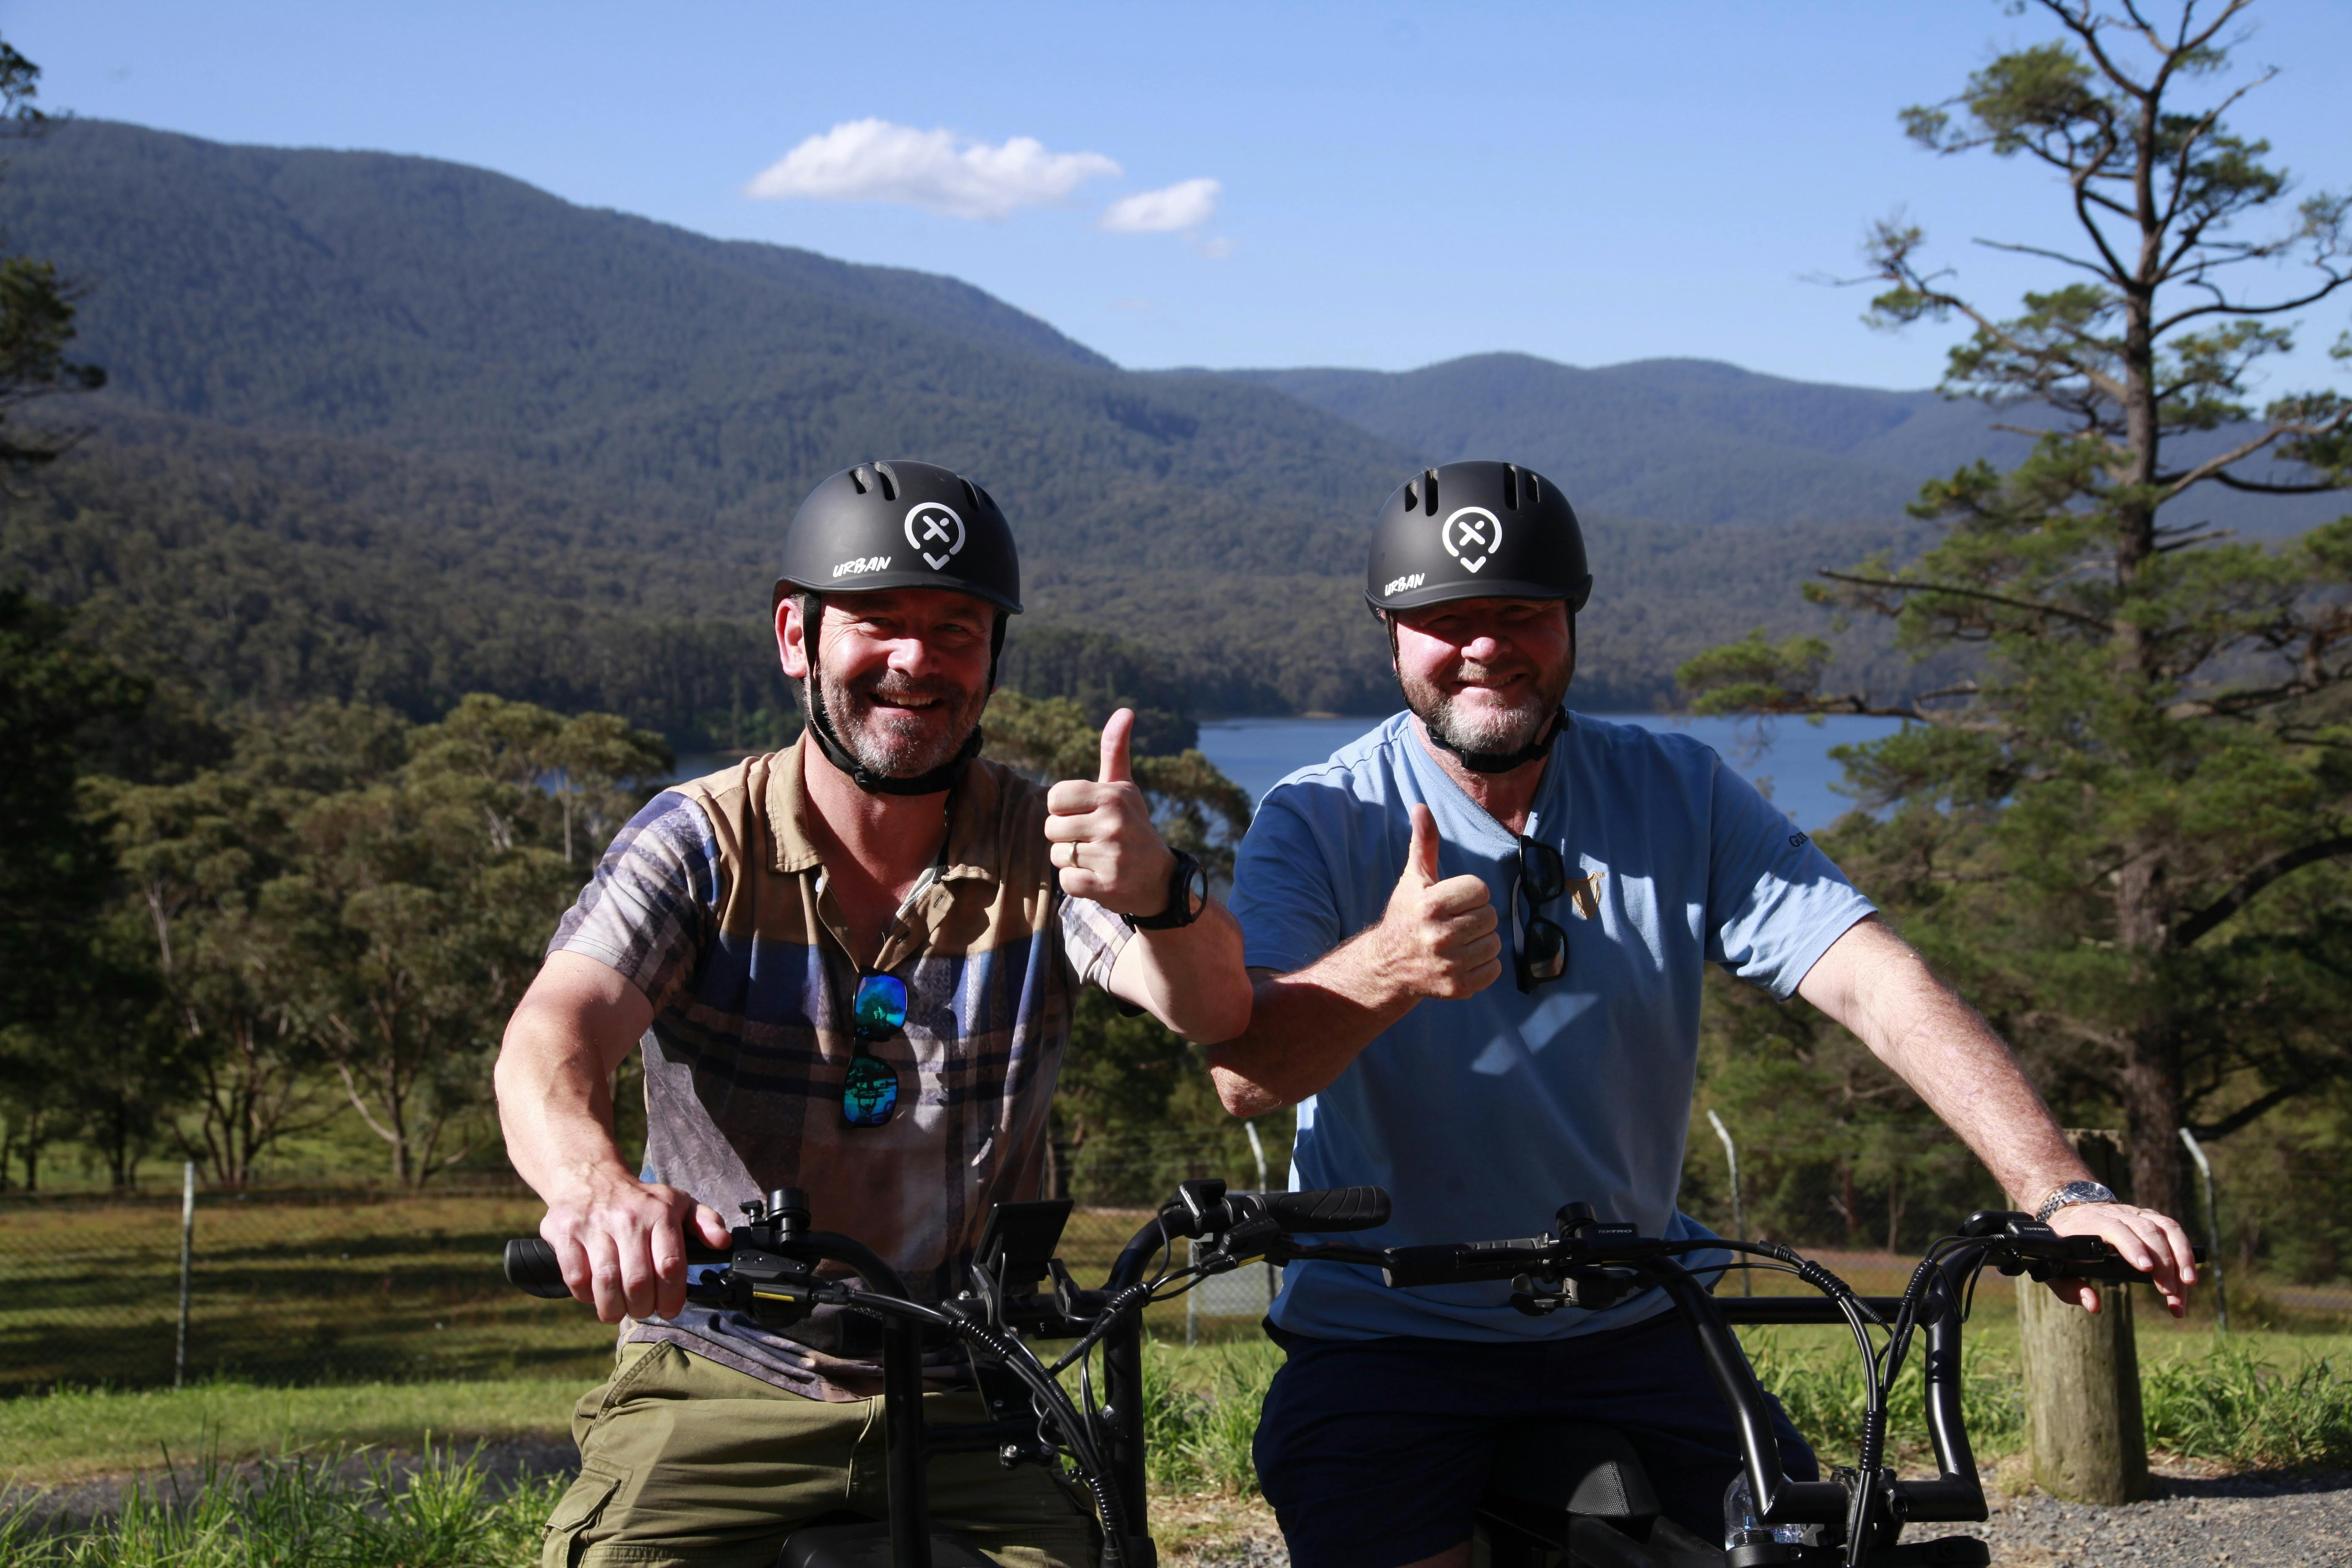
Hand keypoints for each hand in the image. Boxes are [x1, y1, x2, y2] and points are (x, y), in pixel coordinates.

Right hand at [538, 1166, 731, 1323]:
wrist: (590, 1177)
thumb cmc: (640, 1200)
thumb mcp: (679, 1203)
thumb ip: (705, 1222)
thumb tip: (722, 1243)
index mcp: (660, 1212)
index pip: (670, 1265)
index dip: (671, 1297)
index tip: (669, 1310)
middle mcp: (628, 1217)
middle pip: (638, 1281)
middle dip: (643, 1307)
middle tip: (642, 1310)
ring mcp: (594, 1224)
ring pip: (606, 1282)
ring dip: (614, 1308)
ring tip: (619, 1310)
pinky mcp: (564, 1232)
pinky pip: (576, 1277)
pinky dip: (586, 1295)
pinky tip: (594, 1294)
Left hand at [1045, 708, 1176, 916]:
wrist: (1160, 880)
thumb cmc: (1133, 828)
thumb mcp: (1124, 789)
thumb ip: (1115, 751)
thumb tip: (1125, 710)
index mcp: (1112, 796)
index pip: (1055, 797)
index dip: (1064, 809)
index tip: (1085, 815)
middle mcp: (1113, 823)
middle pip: (1051, 827)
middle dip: (1066, 836)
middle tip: (1093, 840)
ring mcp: (1111, 856)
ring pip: (1057, 855)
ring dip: (1071, 860)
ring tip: (1097, 858)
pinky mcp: (1106, 886)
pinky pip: (1066, 881)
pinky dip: (1078, 882)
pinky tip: (1098, 877)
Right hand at [1377, 803, 1501, 1000]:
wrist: (1389, 965)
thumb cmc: (1407, 915)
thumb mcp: (1414, 878)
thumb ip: (1424, 843)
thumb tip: (1421, 806)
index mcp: (1430, 906)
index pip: (1481, 890)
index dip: (1470, 893)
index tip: (1452, 901)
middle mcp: (1438, 937)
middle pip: (1491, 916)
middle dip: (1477, 916)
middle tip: (1456, 921)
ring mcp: (1448, 965)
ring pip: (1495, 944)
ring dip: (1482, 941)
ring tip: (1459, 941)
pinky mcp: (1457, 988)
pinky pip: (1495, 970)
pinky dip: (1485, 965)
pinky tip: (1464, 959)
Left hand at [2043, 1200, 2199, 1317]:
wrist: (2069, 1212)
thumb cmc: (2063, 1245)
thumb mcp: (2055, 1266)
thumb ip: (2070, 1287)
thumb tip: (2094, 1305)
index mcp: (2091, 1222)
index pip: (2115, 1229)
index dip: (2132, 1247)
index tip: (2146, 1268)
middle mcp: (2117, 1214)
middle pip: (2146, 1231)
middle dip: (2163, 1262)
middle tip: (2169, 1293)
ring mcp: (2136, 1213)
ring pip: (2166, 1228)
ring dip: (2181, 1256)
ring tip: (2187, 1285)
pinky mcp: (2150, 1217)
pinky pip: (2173, 1230)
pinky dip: (2185, 1251)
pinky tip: (2188, 1275)